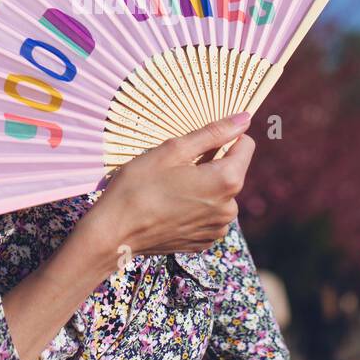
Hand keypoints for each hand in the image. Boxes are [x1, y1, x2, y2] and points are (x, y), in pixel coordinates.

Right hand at [85, 113, 254, 258]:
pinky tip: (171, 206)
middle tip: (176, 167)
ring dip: (203, 186)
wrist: (114, 232)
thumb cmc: (139, 186)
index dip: (226, 137)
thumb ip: (213, 133)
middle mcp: (229, 207)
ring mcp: (217, 228)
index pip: (246, 145)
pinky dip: (196, 207)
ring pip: (220, 193)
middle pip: (231, 171)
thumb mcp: (173, 150)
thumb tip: (244, 118)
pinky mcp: (204, 241)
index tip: (202, 141)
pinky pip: (209, 214)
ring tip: (170, 188)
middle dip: (211, 164)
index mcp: (226, 180)